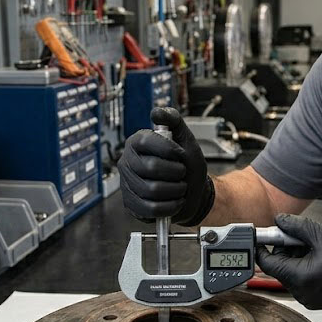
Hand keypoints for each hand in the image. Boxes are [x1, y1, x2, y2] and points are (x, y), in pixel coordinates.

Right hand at [118, 107, 213, 224]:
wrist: (194, 192)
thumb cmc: (188, 165)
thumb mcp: (185, 138)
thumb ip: (173, 120)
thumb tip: (156, 113)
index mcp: (136, 143)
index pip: (146, 141)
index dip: (169, 149)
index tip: (181, 154)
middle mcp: (127, 162)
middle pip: (151, 167)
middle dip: (176, 172)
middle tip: (182, 173)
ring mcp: (127, 184)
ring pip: (152, 190)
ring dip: (175, 190)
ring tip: (180, 187)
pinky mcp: (132, 205)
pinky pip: (150, 208)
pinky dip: (169, 207)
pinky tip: (176, 201)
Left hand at [255, 214, 321, 317]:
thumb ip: (298, 227)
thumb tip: (279, 220)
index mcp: (299, 277)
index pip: (267, 262)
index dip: (262, 247)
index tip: (262, 235)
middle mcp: (299, 292)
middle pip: (280, 266)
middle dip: (287, 249)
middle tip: (303, 237)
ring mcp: (306, 298)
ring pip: (291, 273)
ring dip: (297, 257)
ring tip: (318, 248)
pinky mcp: (314, 299)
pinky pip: (301, 280)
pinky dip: (305, 267)